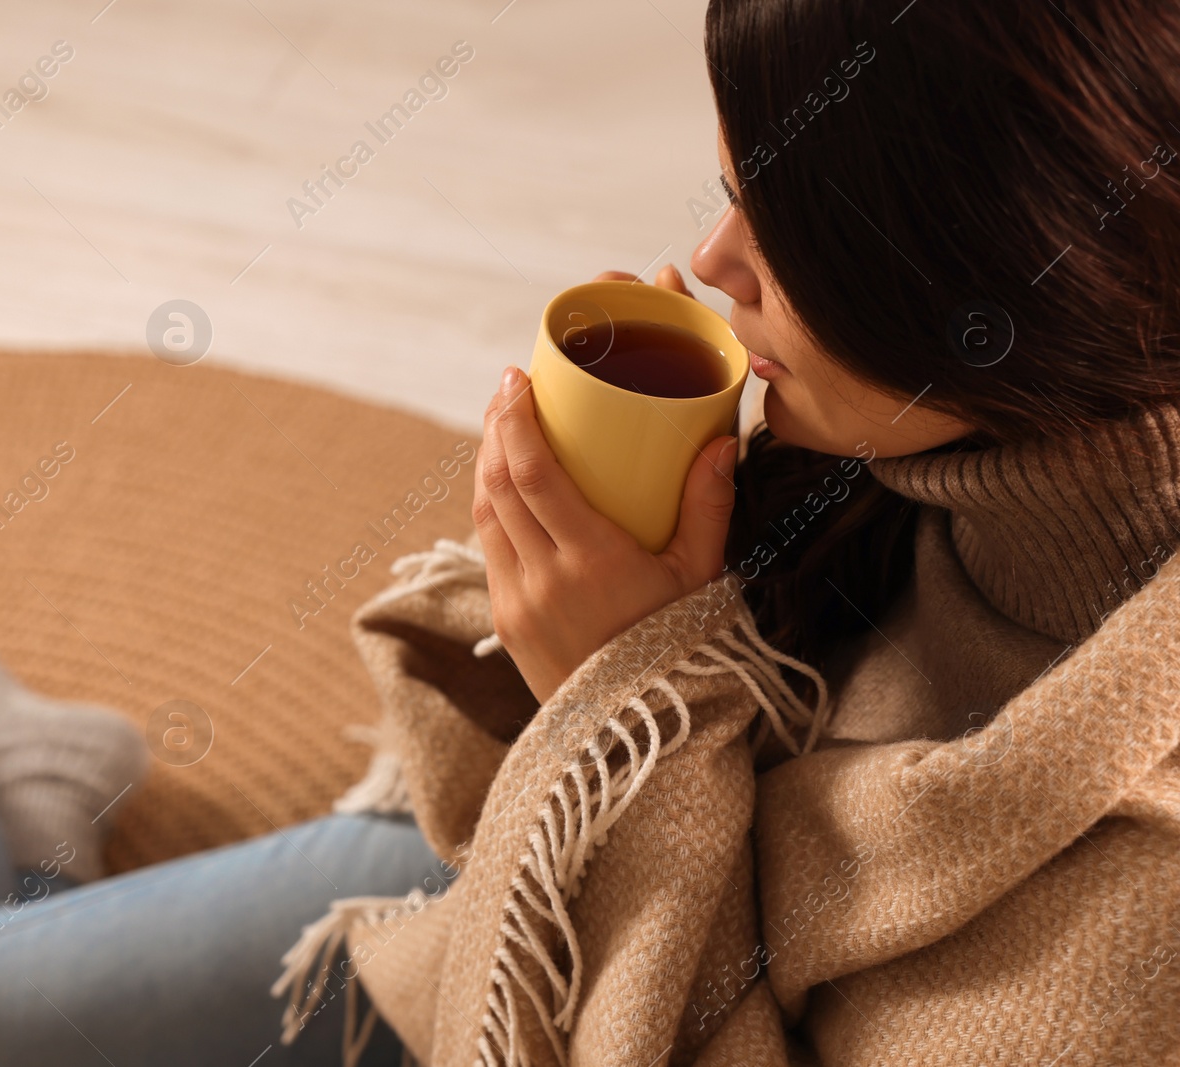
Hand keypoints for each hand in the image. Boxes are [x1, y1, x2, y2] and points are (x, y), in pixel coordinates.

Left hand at [471, 266, 737, 703]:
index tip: (514, 379)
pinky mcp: (504, 620)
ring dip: (486, 464)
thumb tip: (720, 441)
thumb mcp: (702, 580)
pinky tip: (505, 485)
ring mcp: (516, 601)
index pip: (531, 474)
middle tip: (509, 391)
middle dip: (495, 429)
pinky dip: (491, 506)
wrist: (637, 732)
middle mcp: (542, 579)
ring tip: (503, 427)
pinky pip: (488, 547)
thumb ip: (709, 508)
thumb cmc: (681, 650)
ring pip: (484, 514)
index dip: (514, 420)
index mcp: (591, 562)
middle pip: (497, 483)